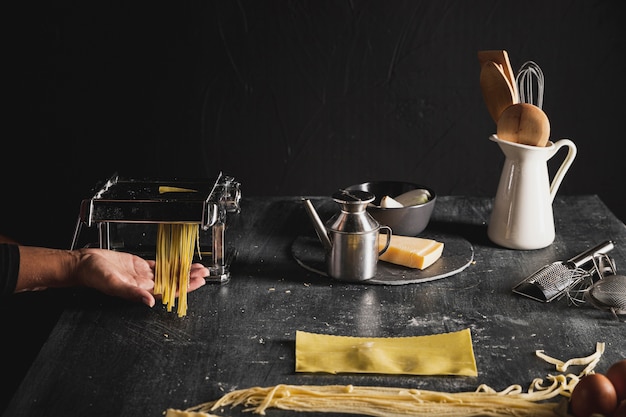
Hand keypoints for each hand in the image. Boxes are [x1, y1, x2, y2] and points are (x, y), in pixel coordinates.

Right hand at [74, 249, 207, 306]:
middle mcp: (144, 285)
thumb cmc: (94, 275)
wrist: (83, 264)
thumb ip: (132, 293)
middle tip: (204, 272)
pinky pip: (158, 265)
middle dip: (189, 278)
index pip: (168, 291)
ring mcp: (142, 275)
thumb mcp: (114, 284)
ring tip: (197, 267)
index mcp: (140, 291)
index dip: (184, 287)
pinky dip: (170, 263)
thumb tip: (149, 302)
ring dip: (182, 271)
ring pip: (168, 274)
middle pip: (172, 282)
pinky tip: (180, 261)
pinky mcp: (138, 265)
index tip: (197, 282)